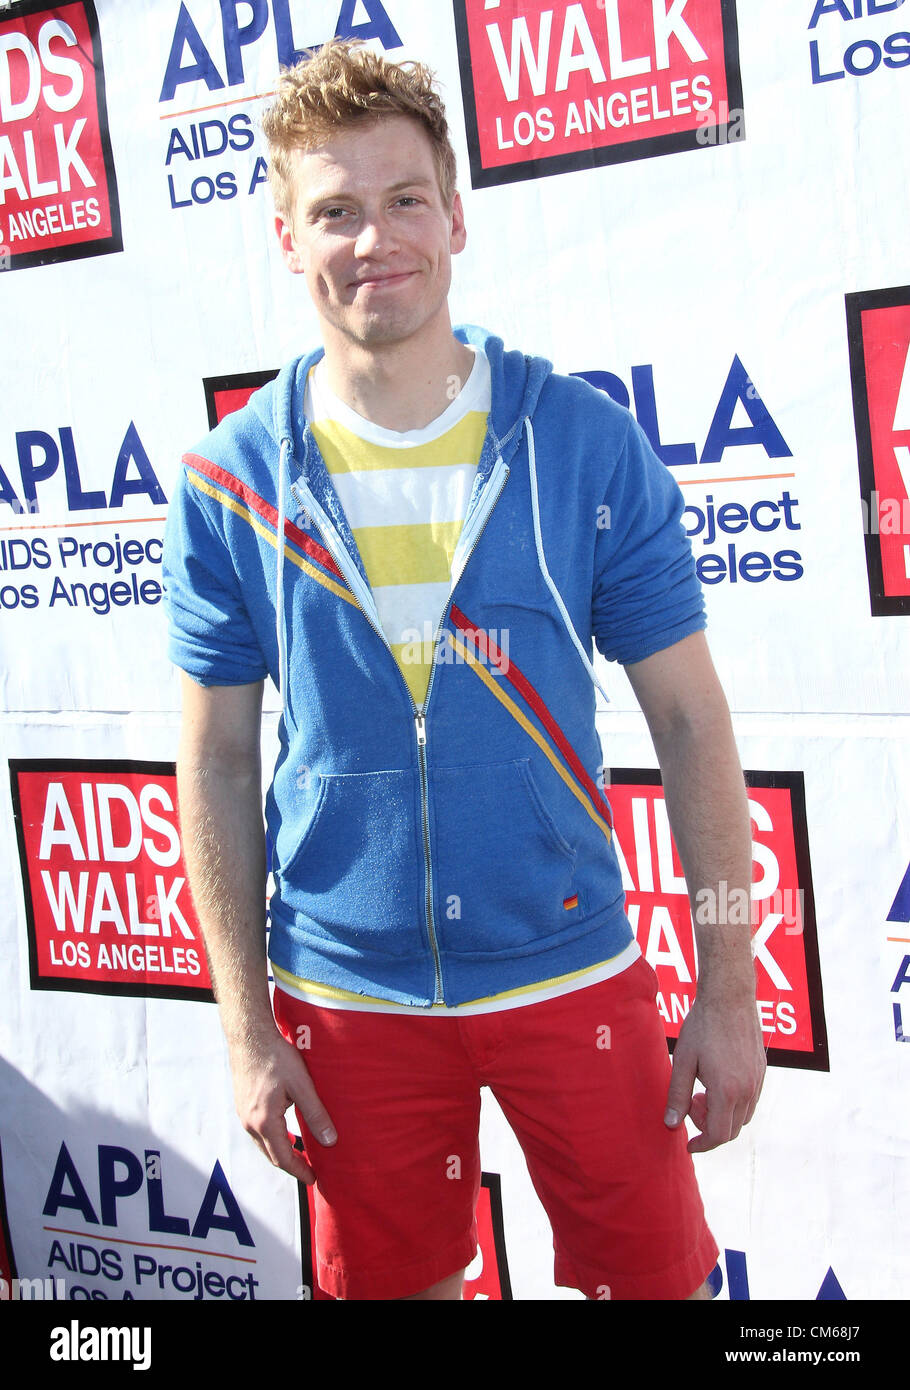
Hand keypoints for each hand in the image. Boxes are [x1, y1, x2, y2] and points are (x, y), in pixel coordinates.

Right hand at [229, 1027, 336, 1182]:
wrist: (249, 1036)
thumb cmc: (276, 1057)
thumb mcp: (302, 1085)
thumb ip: (315, 1114)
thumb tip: (330, 1141)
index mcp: (264, 1122)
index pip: (283, 1158)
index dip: (299, 1171)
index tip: (314, 1179)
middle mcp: (249, 1123)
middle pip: (271, 1155)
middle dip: (291, 1165)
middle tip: (310, 1170)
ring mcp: (243, 1115)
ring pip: (263, 1144)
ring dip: (281, 1152)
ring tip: (301, 1153)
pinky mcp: (242, 1105)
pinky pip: (258, 1132)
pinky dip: (273, 1139)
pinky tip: (285, 1132)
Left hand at [664, 993, 765, 1152]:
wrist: (729, 997)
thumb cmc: (702, 1027)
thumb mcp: (683, 1061)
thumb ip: (677, 1095)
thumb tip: (671, 1124)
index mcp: (727, 1091)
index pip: (719, 1135)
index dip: (703, 1144)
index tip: (689, 1144)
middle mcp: (748, 1090)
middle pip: (732, 1130)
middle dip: (709, 1127)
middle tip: (690, 1105)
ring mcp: (758, 1081)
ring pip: (743, 1116)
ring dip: (722, 1115)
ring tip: (701, 1092)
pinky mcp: (762, 1071)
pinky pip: (751, 1100)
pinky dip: (733, 1103)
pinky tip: (716, 1082)